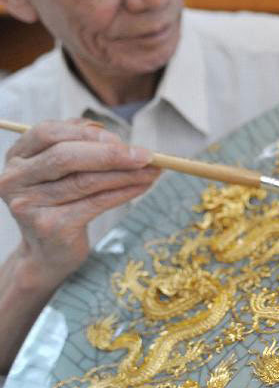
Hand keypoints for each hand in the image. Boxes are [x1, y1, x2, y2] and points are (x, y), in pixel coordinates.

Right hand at [0, 118, 159, 292]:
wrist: (45, 254)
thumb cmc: (59, 204)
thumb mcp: (61, 172)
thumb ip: (81, 148)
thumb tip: (121, 141)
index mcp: (17, 156)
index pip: (49, 133)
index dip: (88, 134)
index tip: (122, 139)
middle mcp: (16, 179)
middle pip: (66, 157)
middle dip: (111, 154)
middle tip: (146, 155)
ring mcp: (30, 204)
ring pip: (85, 181)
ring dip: (126, 174)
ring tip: (152, 171)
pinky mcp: (51, 226)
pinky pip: (95, 203)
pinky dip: (123, 192)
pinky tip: (142, 186)